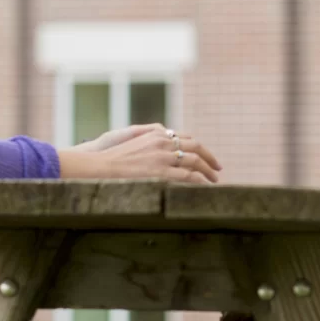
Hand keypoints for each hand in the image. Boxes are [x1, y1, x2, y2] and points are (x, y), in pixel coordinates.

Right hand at [57, 124, 221, 182]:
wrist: (101, 165)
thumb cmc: (113, 157)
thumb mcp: (132, 140)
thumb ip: (149, 141)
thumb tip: (160, 145)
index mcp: (157, 133)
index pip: (185, 138)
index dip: (198, 147)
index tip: (205, 156)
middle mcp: (163, 141)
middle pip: (196, 146)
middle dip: (210, 158)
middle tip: (218, 169)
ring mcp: (163, 156)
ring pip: (196, 161)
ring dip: (208, 172)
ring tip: (214, 181)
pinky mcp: (161, 171)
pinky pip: (188, 176)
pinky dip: (200, 181)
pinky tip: (205, 187)